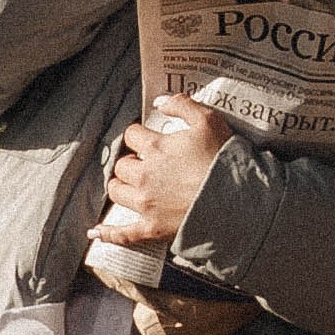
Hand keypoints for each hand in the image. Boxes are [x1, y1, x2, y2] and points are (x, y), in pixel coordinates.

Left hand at [96, 94, 234, 244]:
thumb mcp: (208, 121)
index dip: (139, 136)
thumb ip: (182, 104)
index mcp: (156, 149)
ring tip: (132, 185)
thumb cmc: (224, 159)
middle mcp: (145, 176)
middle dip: (131, 162)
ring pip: (117, 192)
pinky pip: (124, 233)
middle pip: (122, 165)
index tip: (148, 139)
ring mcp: (146, 204)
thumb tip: (158, 101)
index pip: (132, 135)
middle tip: (145, 164)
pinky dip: (108, 233)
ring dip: (121, 186)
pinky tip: (96, 232)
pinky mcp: (152, 228)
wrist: (238, 200)